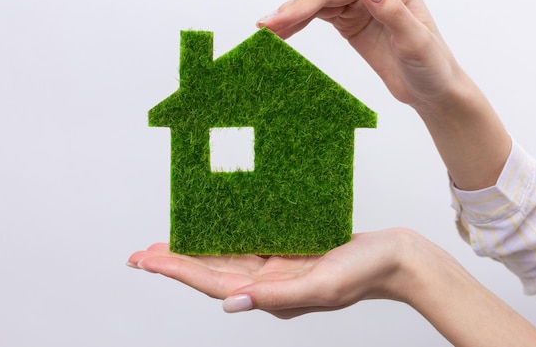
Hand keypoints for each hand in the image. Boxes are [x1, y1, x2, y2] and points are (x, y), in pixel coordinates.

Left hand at [127, 228, 416, 318]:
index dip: (179, 272)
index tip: (148, 261)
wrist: (394, 258)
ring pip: (225, 261)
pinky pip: (247, 246)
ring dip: (193, 254)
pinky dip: (223, 240)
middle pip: (212, 274)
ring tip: (163, 246)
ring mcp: (277, 269)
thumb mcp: (324, 285)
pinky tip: (210, 232)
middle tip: (141, 254)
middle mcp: (269, 284)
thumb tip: (232, 304)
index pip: (215, 284)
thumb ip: (278, 297)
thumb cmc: (366, 272)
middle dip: (175, 265)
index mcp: (274, 295)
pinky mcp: (287, 253)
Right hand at [257, 0, 461, 107]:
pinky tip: (282, 33)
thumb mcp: (416, 42)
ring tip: (267, 30)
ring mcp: (360, 6)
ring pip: (319, 2)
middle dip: (295, 5)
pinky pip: (320, 17)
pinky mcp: (351, 24)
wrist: (432, 91)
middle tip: (269, 24)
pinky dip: (300, 24)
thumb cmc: (432, 66)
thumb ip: (393, 12)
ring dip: (292, 15)